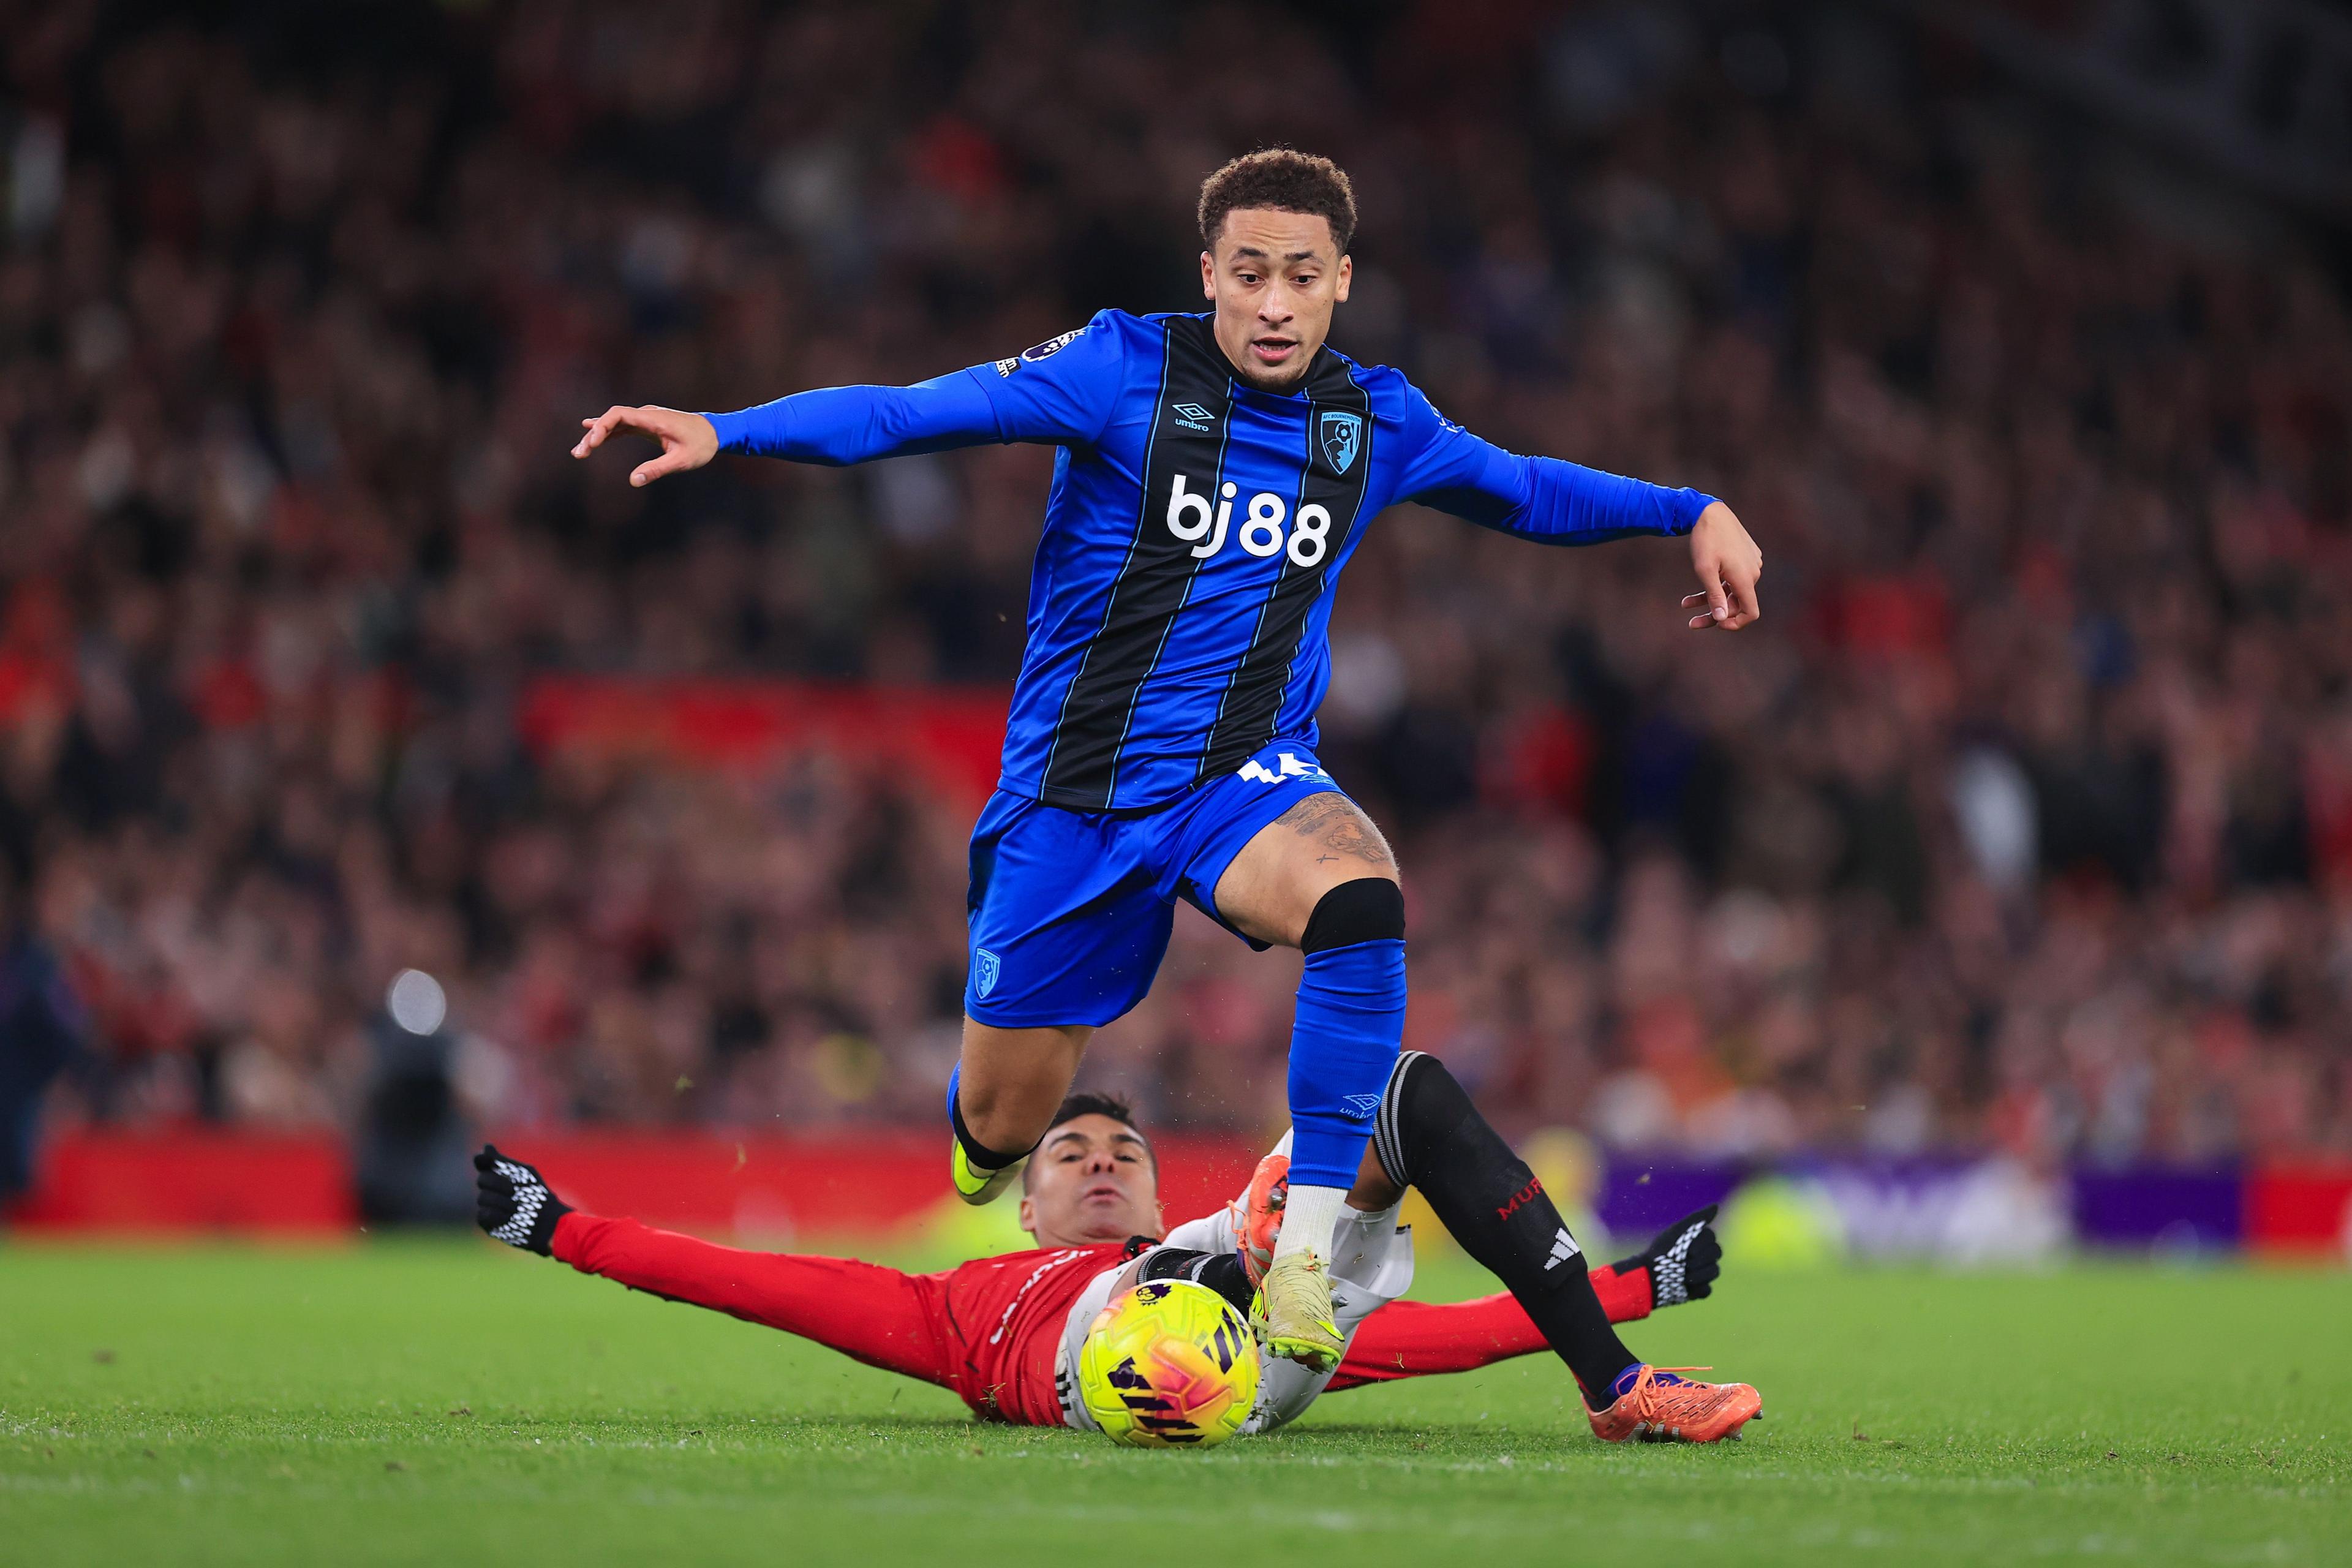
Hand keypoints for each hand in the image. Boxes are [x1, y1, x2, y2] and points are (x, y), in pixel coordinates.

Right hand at [473, 1143, 572, 1255]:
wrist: (546, 1221)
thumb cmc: (538, 1195)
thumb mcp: (523, 1174)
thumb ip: (504, 1162)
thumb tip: (486, 1146)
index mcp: (500, 1174)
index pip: (482, 1163)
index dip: (482, 1160)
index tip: (484, 1160)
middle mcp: (491, 1189)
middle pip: (482, 1179)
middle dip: (498, 1183)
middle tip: (514, 1190)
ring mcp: (487, 1205)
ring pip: (482, 1198)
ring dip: (502, 1202)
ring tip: (517, 1208)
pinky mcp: (487, 1223)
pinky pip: (482, 1215)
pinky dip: (496, 1215)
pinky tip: (508, 1217)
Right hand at [571, 404, 718, 486]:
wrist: (716, 433)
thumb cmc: (702, 446)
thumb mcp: (681, 461)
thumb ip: (657, 470)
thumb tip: (633, 481)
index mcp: (653, 418)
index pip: (619, 414)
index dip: (602, 426)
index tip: (592, 442)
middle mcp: (647, 414)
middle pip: (612, 418)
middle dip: (594, 435)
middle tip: (579, 453)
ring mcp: (646, 418)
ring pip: (616, 422)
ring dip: (598, 435)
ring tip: (581, 452)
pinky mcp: (648, 425)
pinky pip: (623, 426)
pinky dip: (609, 433)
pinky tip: (595, 439)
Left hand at [1611, 1203, 1721, 1308]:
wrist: (1649, 1276)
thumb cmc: (1662, 1251)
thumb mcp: (1678, 1231)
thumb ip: (1697, 1219)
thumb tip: (1716, 1205)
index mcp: (1697, 1240)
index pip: (1712, 1239)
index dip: (1701, 1245)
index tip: (1687, 1250)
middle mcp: (1703, 1256)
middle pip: (1716, 1254)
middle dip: (1699, 1259)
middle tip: (1684, 1263)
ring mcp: (1702, 1273)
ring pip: (1714, 1272)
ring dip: (1698, 1274)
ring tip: (1683, 1276)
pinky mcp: (1698, 1290)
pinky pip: (1707, 1290)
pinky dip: (1697, 1289)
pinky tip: (1685, 1286)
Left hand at [1681, 501, 1761, 629]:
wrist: (1708, 511)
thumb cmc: (1705, 540)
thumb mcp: (1705, 570)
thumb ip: (1715, 596)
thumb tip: (1722, 619)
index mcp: (1746, 578)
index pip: (1751, 612)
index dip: (1736, 624)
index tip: (1717, 625)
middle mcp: (1753, 572)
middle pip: (1737, 603)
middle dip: (1715, 613)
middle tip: (1691, 621)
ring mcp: (1750, 563)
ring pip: (1732, 591)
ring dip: (1711, 599)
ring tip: (1685, 604)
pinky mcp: (1745, 556)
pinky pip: (1732, 578)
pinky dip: (1716, 585)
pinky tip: (1698, 585)